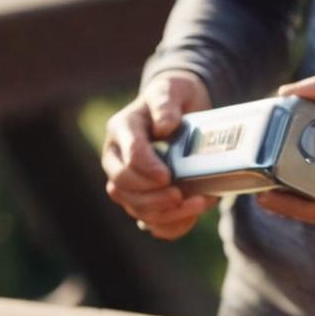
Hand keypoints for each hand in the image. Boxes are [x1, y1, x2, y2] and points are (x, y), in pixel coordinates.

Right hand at [102, 70, 216, 239]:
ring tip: (196, 204)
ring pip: (133, 209)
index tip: (167, 176)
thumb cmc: (174, 98)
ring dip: (163, 213)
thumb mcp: (172, 89)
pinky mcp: (145, 200)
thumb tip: (165, 126)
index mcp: (121, 131)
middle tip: (180, 194)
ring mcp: (129, 183)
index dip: (145, 169)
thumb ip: (165, 103)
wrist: (185, 113)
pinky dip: (170, 226)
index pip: (127, 156)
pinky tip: (191, 217)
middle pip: (122, 188)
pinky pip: (150, 224)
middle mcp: (118, 159)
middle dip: (151, 196)